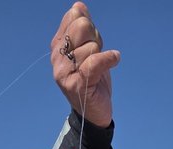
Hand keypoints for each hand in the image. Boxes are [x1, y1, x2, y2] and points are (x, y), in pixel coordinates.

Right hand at [51, 2, 119, 127]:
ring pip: (92, 46)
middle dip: (96, 38)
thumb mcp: (87, 50)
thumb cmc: (92, 81)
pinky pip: (96, 61)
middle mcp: (57, 58)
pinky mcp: (78, 84)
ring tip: (98, 69)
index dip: (89, 28)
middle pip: (82, 27)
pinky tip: (114, 60)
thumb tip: (79, 6)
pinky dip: (110, 58)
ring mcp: (65, 72)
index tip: (90, 44)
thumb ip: (82, 29)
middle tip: (96, 56)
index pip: (75, 16)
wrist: (94, 114)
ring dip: (102, 55)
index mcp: (58, 46)